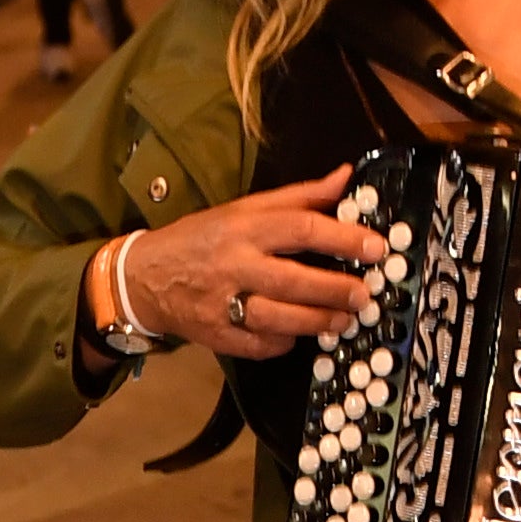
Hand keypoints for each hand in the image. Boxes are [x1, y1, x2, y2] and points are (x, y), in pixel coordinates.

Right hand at [112, 166, 384, 360]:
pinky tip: (299, 334)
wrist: (144, 276)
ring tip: (344, 320)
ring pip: (279, 318)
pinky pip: (259, 344)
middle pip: (294, 280)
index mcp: (243, 227)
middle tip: (365, 295)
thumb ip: (298, 196)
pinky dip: (284, 341)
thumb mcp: (244, 208)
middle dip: (336, 290)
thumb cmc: (203, 238)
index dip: (343, 237)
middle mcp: (234, 264)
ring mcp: (223, 303)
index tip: (375, 248)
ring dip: (318, 321)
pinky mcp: (216, 335)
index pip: (301, 228)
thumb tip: (344, 177)